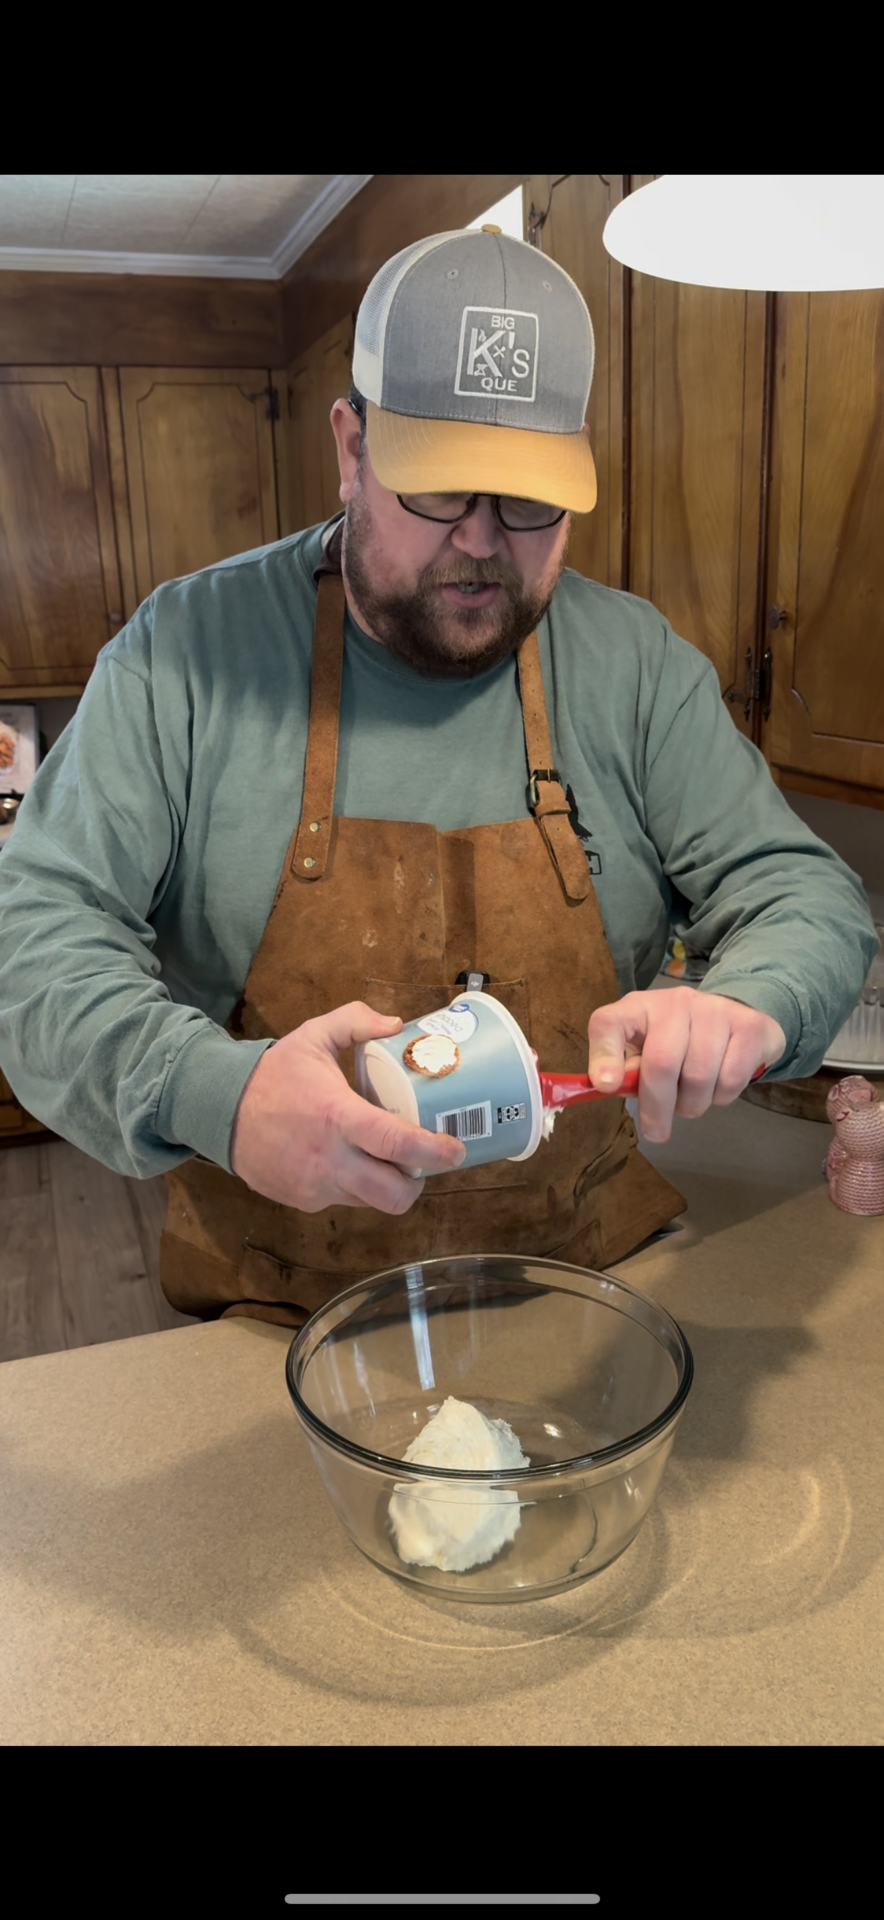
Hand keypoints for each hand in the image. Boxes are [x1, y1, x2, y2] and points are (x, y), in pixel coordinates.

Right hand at [230, 1002, 465, 1211]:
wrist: (218, 1110)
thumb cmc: (272, 1074)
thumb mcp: (313, 1035)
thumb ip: (356, 1021)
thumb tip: (397, 1025)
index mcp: (338, 1117)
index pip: (398, 1145)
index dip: (435, 1153)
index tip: (456, 1149)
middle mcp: (330, 1160)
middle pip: (393, 1195)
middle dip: (417, 1184)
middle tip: (422, 1163)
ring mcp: (315, 1186)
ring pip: (371, 1203)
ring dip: (386, 1187)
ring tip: (387, 1161)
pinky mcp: (303, 1201)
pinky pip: (343, 1202)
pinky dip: (355, 1187)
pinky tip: (350, 1163)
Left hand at [587, 988, 785, 1142]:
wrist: (736, 1018)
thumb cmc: (678, 1042)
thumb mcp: (645, 1051)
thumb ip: (627, 1070)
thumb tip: (610, 1086)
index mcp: (638, 1008)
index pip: (609, 1023)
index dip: (604, 1055)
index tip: (607, 1086)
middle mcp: (675, 1002)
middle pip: (662, 1062)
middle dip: (657, 1107)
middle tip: (656, 1133)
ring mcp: (715, 1010)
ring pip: (699, 1076)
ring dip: (692, 1105)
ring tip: (690, 1102)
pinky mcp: (750, 1027)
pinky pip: (731, 1079)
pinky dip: (721, 1098)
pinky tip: (716, 1089)